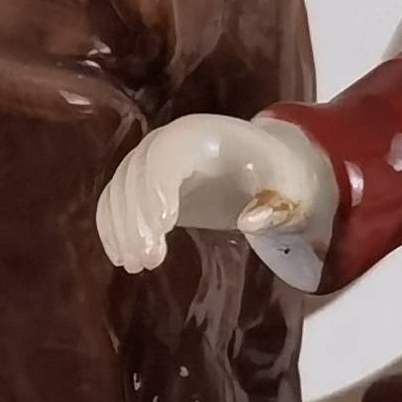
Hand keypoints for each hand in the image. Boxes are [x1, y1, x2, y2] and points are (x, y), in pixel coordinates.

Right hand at [93, 113, 339, 276]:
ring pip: (120, 189)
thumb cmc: (277, 177)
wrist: (263, 166)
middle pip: (136, 174)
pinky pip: (116, 200)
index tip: (162, 227)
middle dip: (136, 219)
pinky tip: (122, 257)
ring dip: (121, 228)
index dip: (157, 187)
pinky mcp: (144, 181)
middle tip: (147, 261)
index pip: (166, 155)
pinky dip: (113, 227)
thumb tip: (250, 221)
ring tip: (135, 265)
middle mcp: (169, 141)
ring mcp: (151, 160)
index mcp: (204, 135)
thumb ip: (275, 205)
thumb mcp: (288, 189)